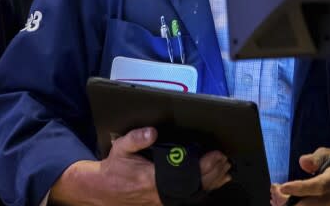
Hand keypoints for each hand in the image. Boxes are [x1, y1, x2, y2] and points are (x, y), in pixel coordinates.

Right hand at [50, 127, 231, 205]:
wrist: (103, 190)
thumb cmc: (114, 169)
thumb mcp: (120, 148)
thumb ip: (136, 138)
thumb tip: (153, 131)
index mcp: (151, 178)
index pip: (185, 173)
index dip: (204, 165)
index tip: (216, 155)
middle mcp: (159, 193)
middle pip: (193, 185)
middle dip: (213, 172)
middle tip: (225, 160)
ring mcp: (162, 200)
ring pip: (192, 194)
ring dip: (211, 182)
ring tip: (226, 171)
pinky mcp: (162, 202)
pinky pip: (186, 198)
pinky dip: (202, 190)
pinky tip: (212, 184)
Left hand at [270, 149, 329, 205]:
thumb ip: (317, 157)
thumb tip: (302, 162)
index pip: (318, 186)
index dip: (300, 188)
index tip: (282, 187)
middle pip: (309, 205)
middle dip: (287, 201)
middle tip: (274, 191)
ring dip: (288, 205)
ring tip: (275, 196)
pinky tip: (282, 201)